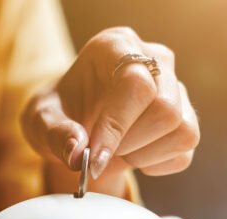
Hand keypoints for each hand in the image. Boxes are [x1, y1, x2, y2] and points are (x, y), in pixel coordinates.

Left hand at [22, 27, 198, 186]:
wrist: (74, 128)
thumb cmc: (58, 114)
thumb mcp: (40, 121)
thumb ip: (54, 134)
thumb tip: (78, 153)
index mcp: (115, 45)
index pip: (135, 82)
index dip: (117, 124)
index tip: (94, 154)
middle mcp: (154, 59)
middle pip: (165, 108)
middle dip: (128, 142)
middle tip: (98, 149)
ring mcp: (176, 88)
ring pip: (182, 130)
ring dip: (141, 154)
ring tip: (113, 149)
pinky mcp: (186, 117)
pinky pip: (184, 150)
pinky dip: (154, 164)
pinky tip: (131, 155)